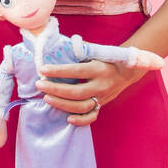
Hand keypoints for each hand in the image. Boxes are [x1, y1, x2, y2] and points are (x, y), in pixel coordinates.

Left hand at [36, 49, 164, 126]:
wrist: (127, 71)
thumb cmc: (106, 59)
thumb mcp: (96, 52)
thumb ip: (79, 51)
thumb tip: (57, 47)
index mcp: (99, 69)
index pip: (76, 71)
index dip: (58, 71)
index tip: (42, 69)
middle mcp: (101, 85)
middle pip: (76, 92)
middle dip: (55, 89)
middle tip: (40, 85)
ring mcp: (102, 98)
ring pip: (81, 106)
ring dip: (62, 104)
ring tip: (46, 98)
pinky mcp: (102, 106)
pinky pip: (92, 117)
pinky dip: (80, 120)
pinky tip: (67, 118)